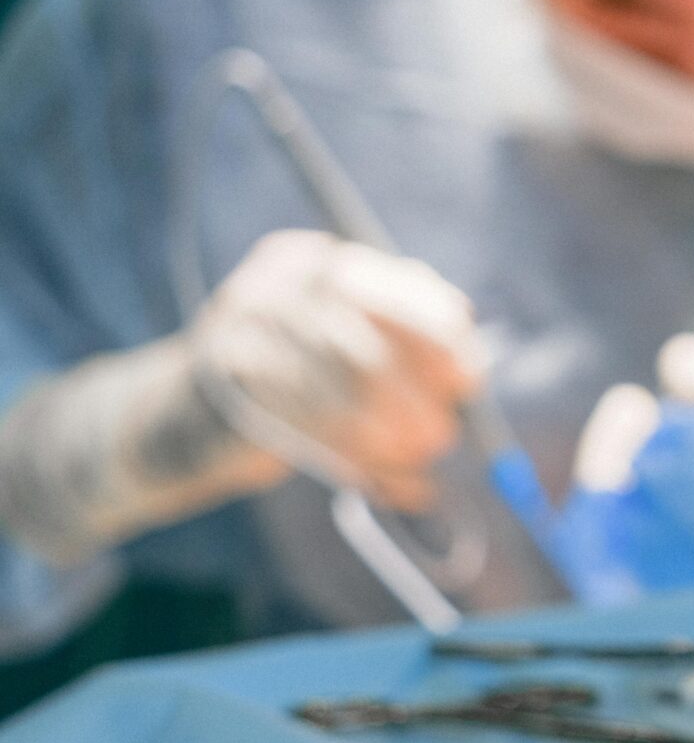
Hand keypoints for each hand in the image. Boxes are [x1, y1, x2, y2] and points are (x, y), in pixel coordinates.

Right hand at [191, 230, 485, 511]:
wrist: (171, 419)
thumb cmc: (286, 381)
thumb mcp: (340, 344)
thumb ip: (401, 345)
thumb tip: (473, 371)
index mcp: (311, 259)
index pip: (395, 285)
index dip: (440, 336)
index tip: (469, 380)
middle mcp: (273, 286)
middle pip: (365, 343)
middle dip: (413, 398)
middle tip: (440, 436)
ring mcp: (239, 335)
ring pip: (336, 392)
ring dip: (387, 437)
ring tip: (416, 462)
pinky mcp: (220, 392)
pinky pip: (305, 430)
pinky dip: (357, 461)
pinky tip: (388, 483)